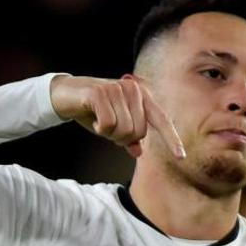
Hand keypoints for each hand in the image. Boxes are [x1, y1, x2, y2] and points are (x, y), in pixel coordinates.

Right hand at [50, 74, 184, 158]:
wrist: (65, 94)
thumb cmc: (92, 110)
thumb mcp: (112, 126)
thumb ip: (128, 136)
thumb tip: (138, 151)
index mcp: (142, 95)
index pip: (161, 120)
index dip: (171, 139)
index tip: (181, 157)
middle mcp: (133, 88)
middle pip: (137, 132)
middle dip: (121, 138)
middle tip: (107, 130)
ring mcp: (117, 88)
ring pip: (123, 130)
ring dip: (109, 134)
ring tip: (99, 123)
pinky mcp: (100, 92)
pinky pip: (108, 124)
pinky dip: (99, 128)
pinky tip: (93, 120)